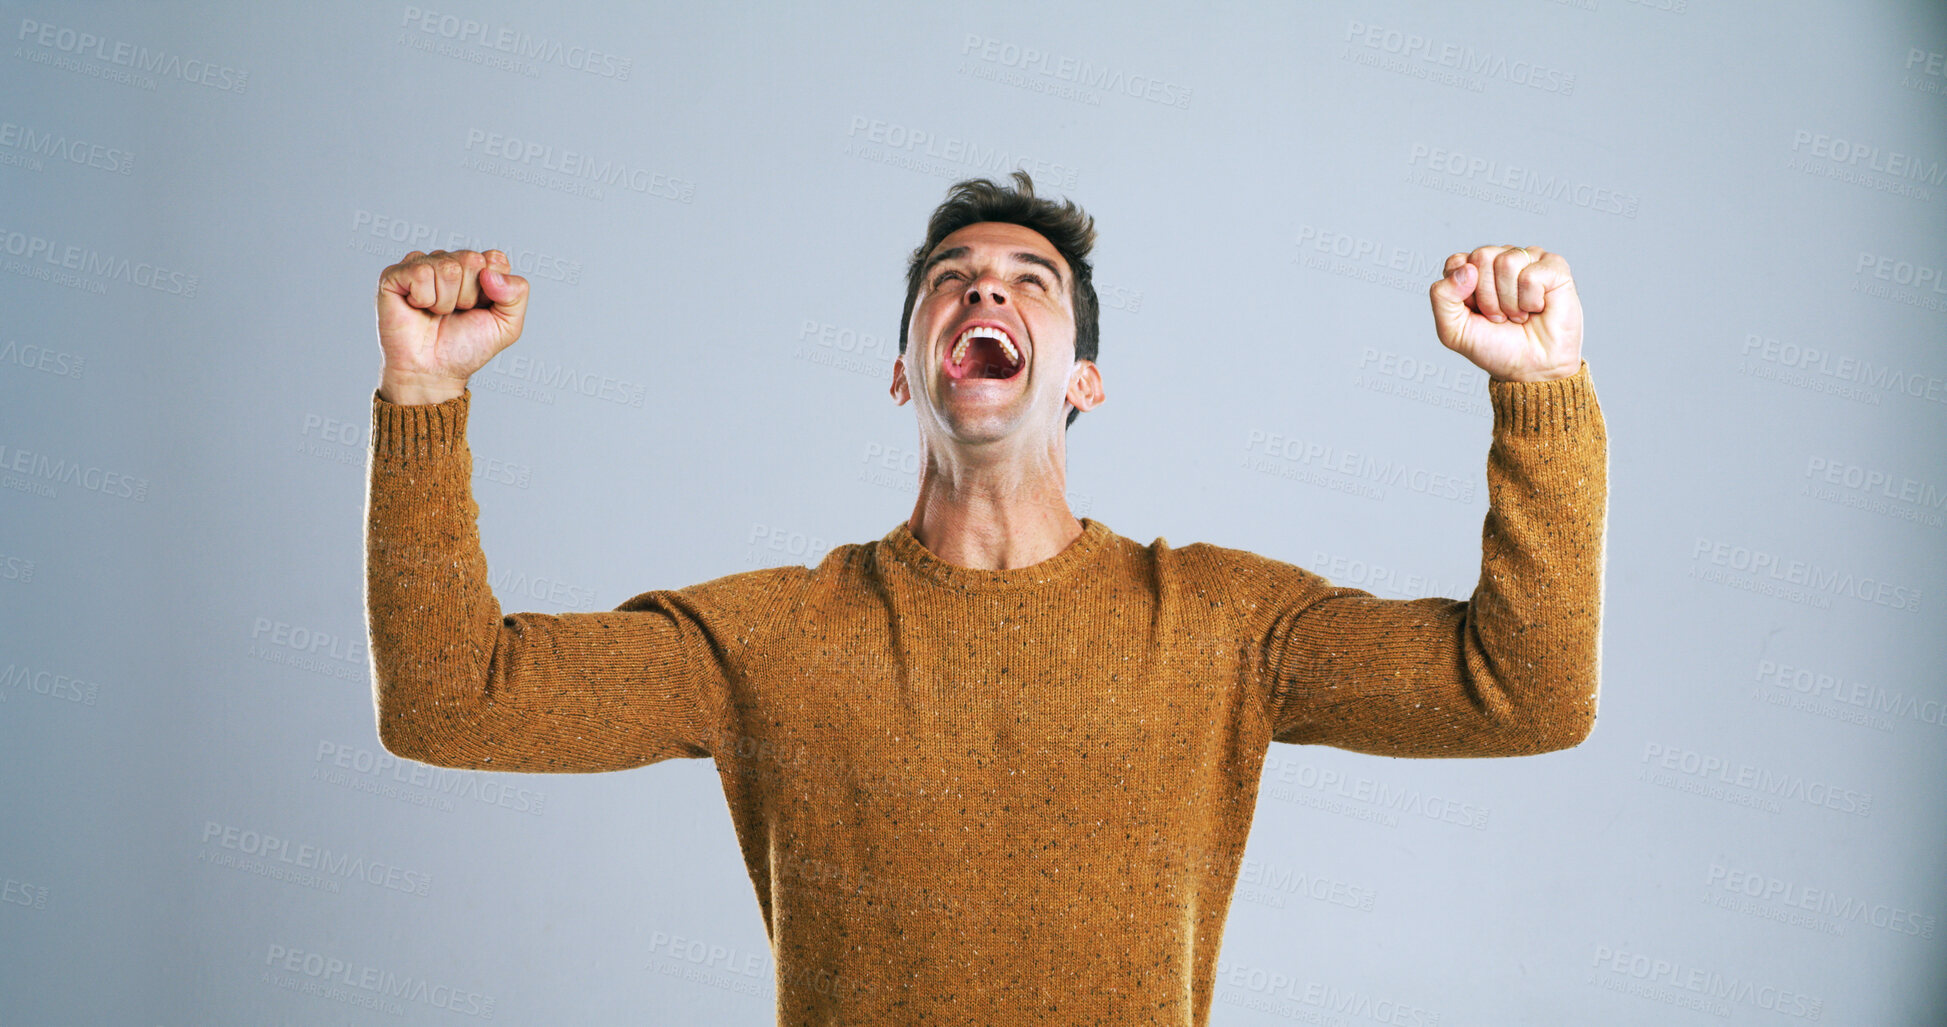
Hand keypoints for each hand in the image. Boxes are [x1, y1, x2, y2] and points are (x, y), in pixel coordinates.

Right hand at [375, 249, 529, 401]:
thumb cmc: (466, 348)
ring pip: (448, 267)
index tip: (479, 309)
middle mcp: (448, 262)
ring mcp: (421, 266)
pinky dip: (424, 298)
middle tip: (456, 314)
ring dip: (446, 301)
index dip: (492, 289)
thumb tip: (489, 272)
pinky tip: (418, 308)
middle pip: (472, 260)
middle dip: (469, 296)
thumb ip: (517, 293)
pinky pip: (421, 272)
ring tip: (436, 314)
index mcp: (476, 270)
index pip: (494, 259)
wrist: (433, 372)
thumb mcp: (507, 325)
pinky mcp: (395, 275)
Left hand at [1427, 245, 1581, 381]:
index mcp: (1473, 269)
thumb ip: (1442, 297)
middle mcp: (1500, 259)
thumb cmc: (1495, 348)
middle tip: (1499, 317)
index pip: (1457, 262)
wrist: (1532, 369)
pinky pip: (1531, 274)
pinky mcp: (1554, 266)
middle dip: (1487, 297)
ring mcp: (1528, 260)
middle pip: (1481, 257)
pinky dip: (1530, 301)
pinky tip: (1537, 308)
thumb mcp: (1453, 330)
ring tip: (1518, 314)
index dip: (1463, 292)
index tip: (1475, 312)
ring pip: (1507, 262)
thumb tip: (1466, 268)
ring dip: (1509, 301)